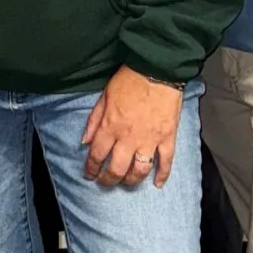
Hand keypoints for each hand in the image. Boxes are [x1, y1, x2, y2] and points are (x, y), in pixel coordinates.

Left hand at [82, 67, 182, 187]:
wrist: (157, 68)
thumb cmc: (129, 79)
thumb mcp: (104, 95)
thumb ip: (94, 120)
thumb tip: (84, 141)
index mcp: (111, 126)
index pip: (97, 155)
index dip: (91, 168)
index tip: (90, 175)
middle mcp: (129, 137)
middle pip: (117, 168)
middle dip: (109, 179)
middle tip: (106, 182)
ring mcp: (150, 139)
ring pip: (140, 170)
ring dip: (132, 180)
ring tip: (127, 182)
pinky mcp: (167, 137)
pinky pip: (166, 161)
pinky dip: (163, 175)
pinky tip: (158, 184)